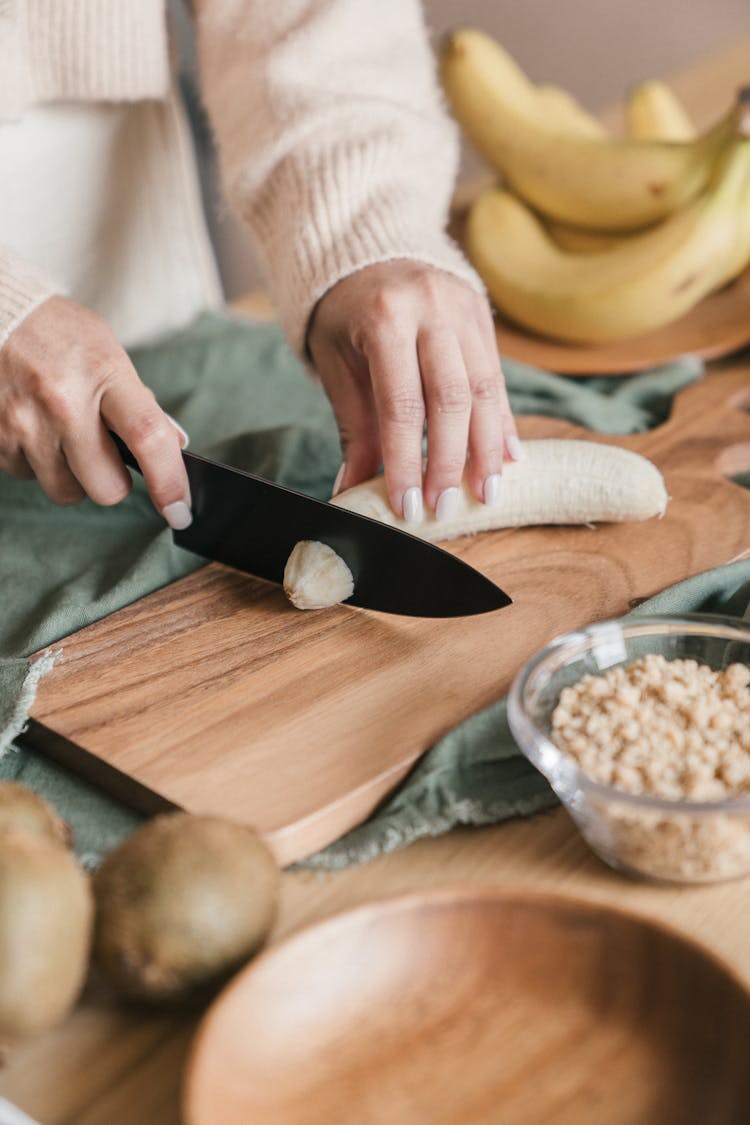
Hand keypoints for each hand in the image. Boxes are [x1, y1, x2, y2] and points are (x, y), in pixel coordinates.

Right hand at [0, 296, 191, 527]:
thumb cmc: (55, 334)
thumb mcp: (107, 352)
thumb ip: (140, 401)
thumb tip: (174, 445)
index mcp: (104, 373)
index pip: (148, 438)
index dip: (170, 482)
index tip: (180, 511)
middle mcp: (63, 402)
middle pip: (107, 487)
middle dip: (112, 480)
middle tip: (103, 452)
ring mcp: (25, 424)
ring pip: (67, 491)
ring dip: (72, 474)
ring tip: (62, 434)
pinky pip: (28, 477)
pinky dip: (35, 461)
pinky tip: (33, 426)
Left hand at [307, 260, 519, 520]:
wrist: (366, 247)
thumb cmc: (344, 314)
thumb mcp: (337, 366)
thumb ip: (355, 428)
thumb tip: (354, 491)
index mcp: (385, 318)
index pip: (401, 406)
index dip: (406, 461)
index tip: (409, 506)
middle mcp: (431, 308)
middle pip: (451, 400)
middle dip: (450, 462)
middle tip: (447, 507)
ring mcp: (463, 308)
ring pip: (485, 389)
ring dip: (487, 449)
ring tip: (486, 492)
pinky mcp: (482, 315)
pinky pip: (497, 376)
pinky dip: (501, 421)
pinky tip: (507, 458)